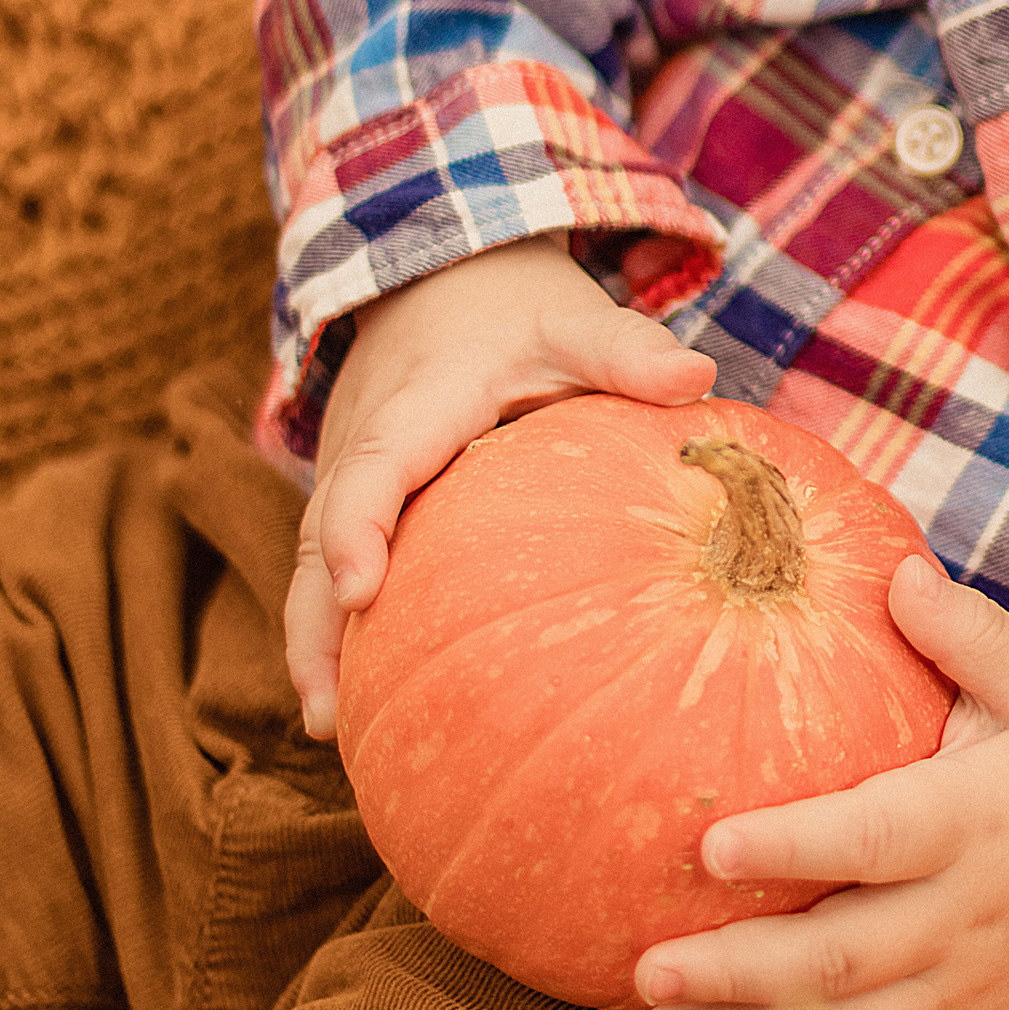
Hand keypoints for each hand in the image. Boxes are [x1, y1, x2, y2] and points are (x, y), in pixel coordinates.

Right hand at [284, 235, 714, 738]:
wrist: (443, 281)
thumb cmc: (519, 315)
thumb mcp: (575, 323)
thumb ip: (627, 350)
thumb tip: (696, 379)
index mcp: (418, 403)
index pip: (377, 465)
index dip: (357, 524)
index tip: (362, 586)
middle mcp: (363, 442)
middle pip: (320, 535)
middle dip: (318, 624)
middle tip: (333, 713)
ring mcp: (347, 474)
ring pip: (311, 563)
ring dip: (315, 642)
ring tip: (334, 728)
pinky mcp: (352, 496)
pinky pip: (327, 566)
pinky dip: (334, 627)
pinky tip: (363, 702)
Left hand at [632, 558, 1008, 1009]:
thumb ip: (969, 635)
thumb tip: (895, 572)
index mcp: (974, 823)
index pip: (871, 840)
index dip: (791, 849)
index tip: (708, 848)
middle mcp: (967, 916)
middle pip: (839, 960)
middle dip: (735, 971)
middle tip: (645, 969)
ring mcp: (970, 987)